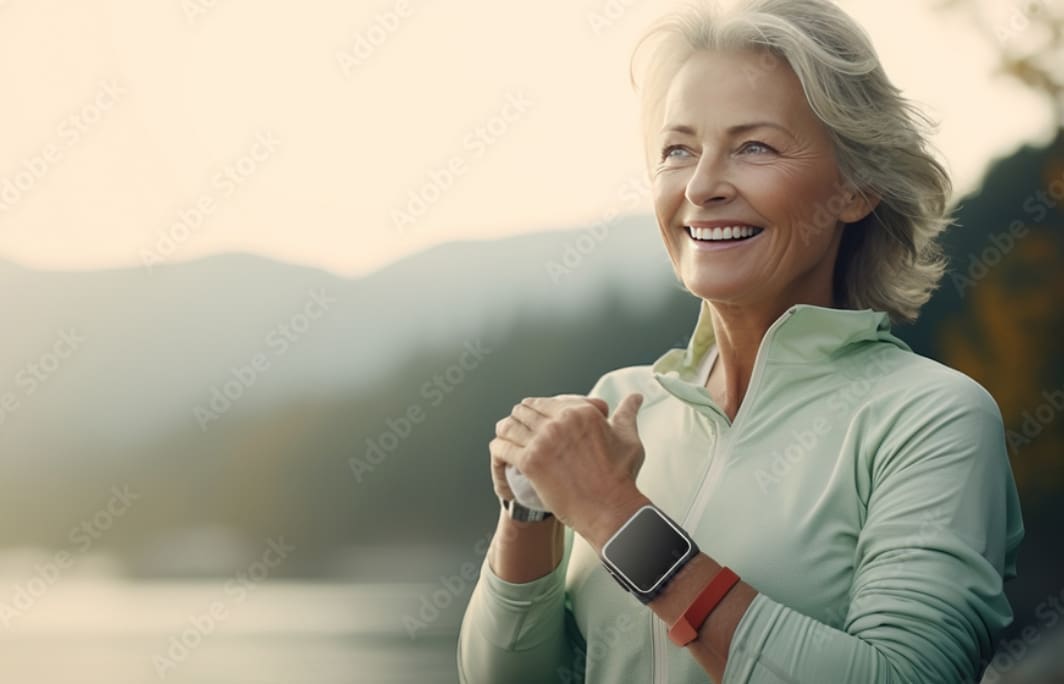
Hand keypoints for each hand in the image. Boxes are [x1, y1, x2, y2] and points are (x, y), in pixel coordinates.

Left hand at [489, 392, 646, 543]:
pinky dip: (498, 447)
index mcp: (581, 412)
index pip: (544, 402)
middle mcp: (560, 422)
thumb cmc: (621, 476)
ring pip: (511, 426)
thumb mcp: (628, 438)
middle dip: (518, 418)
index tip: (530, 415)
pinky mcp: (531, 462)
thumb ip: (627, 414)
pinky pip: (503, 447)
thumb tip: (635, 397)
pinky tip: (499, 450)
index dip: (534, 408)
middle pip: (525, 411)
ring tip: (503, 435)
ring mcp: (543, 442)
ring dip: (505, 430)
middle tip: (514, 426)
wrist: (610, 509)